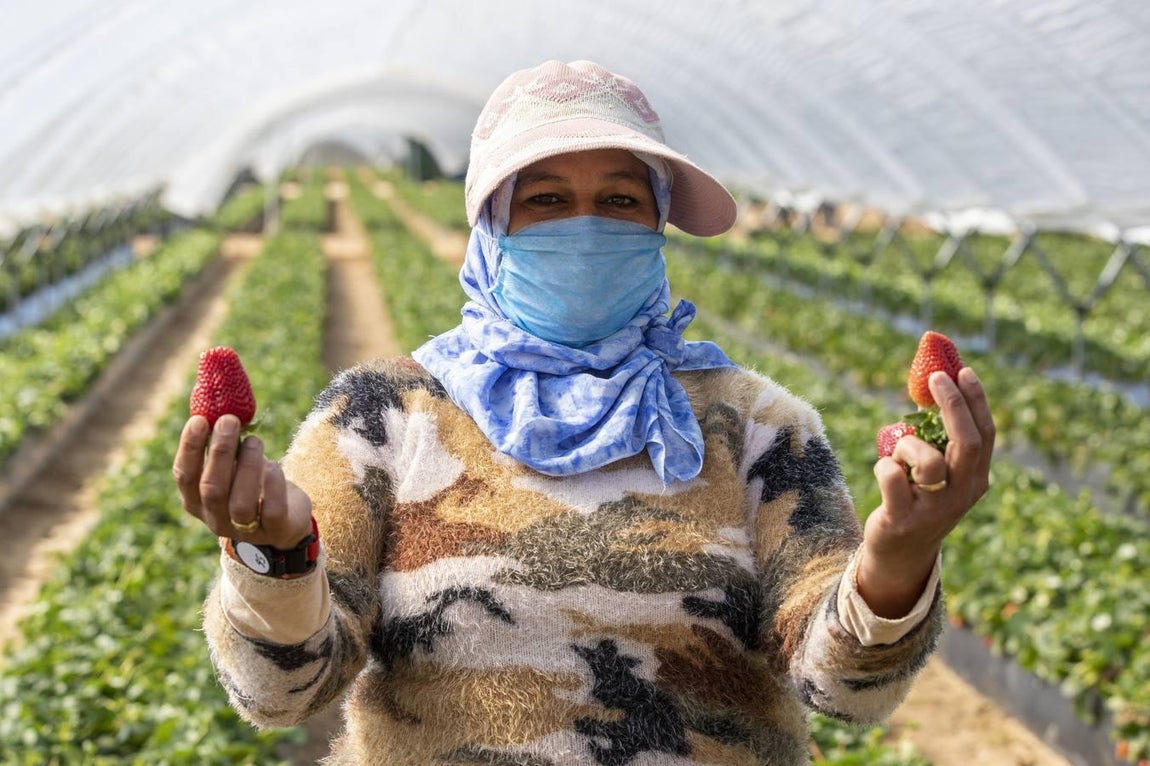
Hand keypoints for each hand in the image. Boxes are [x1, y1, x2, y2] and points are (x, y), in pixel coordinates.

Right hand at [173, 414, 312, 548]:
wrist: (286, 518)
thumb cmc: (252, 483)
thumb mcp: (233, 465)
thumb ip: (223, 446)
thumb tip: (219, 407)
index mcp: (197, 501)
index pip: (184, 476)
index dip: (190, 448)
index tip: (200, 419)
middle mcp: (215, 518)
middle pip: (211, 488)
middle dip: (220, 451)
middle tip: (230, 421)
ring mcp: (244, 529)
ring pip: (240, 503)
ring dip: (247, 466)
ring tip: (255, 441)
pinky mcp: (275, 531)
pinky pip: (272, 511)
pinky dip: (272, 485)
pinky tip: (274, 465)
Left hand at [858, 367, 994, 617]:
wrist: (900, 552)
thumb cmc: (918, 499)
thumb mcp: (940, 474)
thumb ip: (942, 441)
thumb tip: (936, 383)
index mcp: (976, 480)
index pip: (986, 434)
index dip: (976, 401)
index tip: (963, 370)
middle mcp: (963, 494)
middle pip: (968, 443)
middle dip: (953, 405)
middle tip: (935, 378)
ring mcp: (935, 509)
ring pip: (928, 461)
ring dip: (907, 446)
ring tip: (898, 456)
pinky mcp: (903, 519)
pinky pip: (890, 476)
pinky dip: (883, 466)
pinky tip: (884, 473)